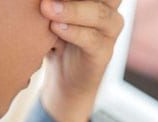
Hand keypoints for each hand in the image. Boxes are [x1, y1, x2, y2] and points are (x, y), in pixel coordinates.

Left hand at [40, 0, 123, 121]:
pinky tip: (56, 28)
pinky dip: (73, 32)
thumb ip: (52, 2)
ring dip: (73, 10)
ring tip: (47, 8)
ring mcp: (109, 31)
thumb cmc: (54, 36)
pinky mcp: (104, 53)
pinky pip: (92, 39)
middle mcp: (108, 9)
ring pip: (99, 14)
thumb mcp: (51, 14)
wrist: (64, 78)